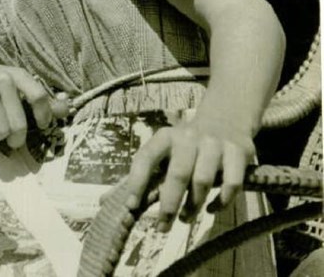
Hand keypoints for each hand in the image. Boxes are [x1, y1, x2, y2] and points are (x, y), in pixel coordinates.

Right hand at [0, 60, 60, 148]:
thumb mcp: (12, 82)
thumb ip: (37, 96)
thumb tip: (66, 107)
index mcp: (17, 74)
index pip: (39, 96)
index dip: (43, 115)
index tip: (42, 126)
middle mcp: (3, 79)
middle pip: (19, 121)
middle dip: (17, 138)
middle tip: (14, 143)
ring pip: (1, 128)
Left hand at [121, 112, 254, 228]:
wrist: (226, 118)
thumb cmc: (186, 145)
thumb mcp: (163, 152)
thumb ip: (139, 177)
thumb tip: (105, 201)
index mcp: (164, 136)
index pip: (145, 158)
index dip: (136, 183)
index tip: (132, 207)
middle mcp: (188, 137)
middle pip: (177, 174)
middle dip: (168, 204)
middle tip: (162, 226)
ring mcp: (215, 144)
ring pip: (203, 181)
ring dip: (193, 206)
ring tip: (185, 219)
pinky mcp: (239, 152)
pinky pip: (231, 184)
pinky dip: (221, 202)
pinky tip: (211, 209)